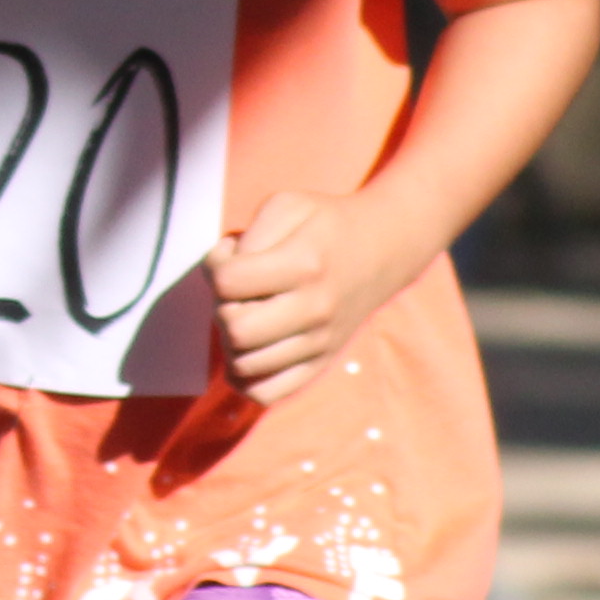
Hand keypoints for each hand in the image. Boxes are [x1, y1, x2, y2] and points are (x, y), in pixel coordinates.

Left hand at [210, 186, 395, 400]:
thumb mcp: (287, 205)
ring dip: (231, 340)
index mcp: (304, 265)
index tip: (232, 256)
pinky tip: (247, 349)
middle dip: (222, 306)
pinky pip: (267, 393)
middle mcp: (314, 310)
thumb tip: (222, 278)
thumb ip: (249, 236)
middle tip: (239, 292)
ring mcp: (319, 343)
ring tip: (250, 315)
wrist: (383, 249)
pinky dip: (245, 377)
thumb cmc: (325, 224)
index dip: (216, 265)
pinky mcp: (320, 364)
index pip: (227, 282)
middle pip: (235, 329)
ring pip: (244, 364)